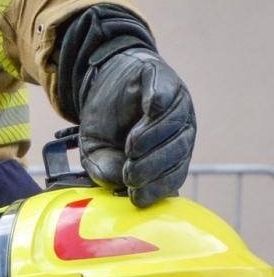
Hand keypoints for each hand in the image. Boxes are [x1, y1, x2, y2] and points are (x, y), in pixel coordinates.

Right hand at [78, 49, 195, 206]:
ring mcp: (177, 108)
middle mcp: (179, 133)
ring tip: (131, 148)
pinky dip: (155, 112)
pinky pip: (167, 100)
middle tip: (131, 173)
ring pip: (176, 128)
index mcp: (168, 155)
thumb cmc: (104, 122)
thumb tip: (119, 182)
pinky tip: (141, 118)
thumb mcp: (96, 154)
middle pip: (178, 154)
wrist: (101, 81)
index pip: (173, 177)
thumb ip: (105, 171)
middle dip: (154, 169)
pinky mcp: (167, 85)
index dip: (156, 189)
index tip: (135, 195)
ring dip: (153, 143)